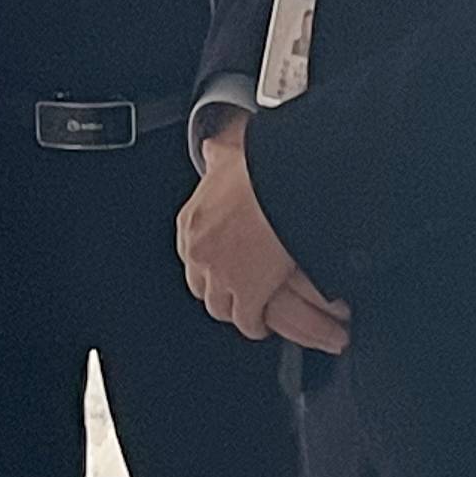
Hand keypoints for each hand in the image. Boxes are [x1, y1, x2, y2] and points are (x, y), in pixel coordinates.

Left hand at [180, 122, 348, 353]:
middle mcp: (200, 252)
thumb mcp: (231, 157)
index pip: (190, 254)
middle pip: (200, 286)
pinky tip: (263, 324)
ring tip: (251, 313)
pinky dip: (255, 325)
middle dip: (217, 291)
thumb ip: (219, 158)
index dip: (208, 264)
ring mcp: (221, 276)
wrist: (285, 186)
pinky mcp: (248, 294)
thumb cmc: (264, 170)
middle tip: (236, 292)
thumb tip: (211, 150)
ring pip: (220, 307)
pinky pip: (247, 321)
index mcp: (191, 221)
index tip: (220, 267)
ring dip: (235, 310)